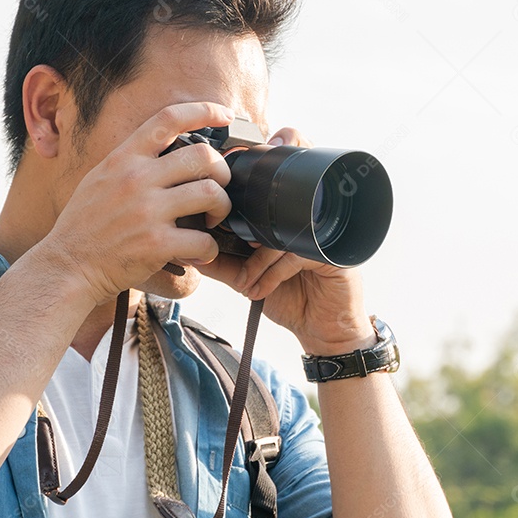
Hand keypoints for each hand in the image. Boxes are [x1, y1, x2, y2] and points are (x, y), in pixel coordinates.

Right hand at [42, 102, 235, 304]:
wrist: (66, 266)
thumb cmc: (85, 225)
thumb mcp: (100, 178)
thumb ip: (132, 161)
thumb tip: (169, 148)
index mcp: (124, 158)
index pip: (169, 118)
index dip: (204, 110)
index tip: (226, 115)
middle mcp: (136, 179)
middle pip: (203, 155)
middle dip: (222, 172)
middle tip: (218, 189)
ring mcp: (147, 211)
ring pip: (211, 193)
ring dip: (222, 207)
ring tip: (212, 220)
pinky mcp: (156, 244)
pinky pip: (204, 240)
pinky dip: (209, 248)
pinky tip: (200, 252)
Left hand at [196, 128, 377, 355]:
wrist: (321, 326)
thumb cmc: (288, 296)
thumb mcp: (248, 277)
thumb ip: (220, 262)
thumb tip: (186, 250)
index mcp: (288, 216)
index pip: (268, 191)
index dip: (247, 197)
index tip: (224, 221)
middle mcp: (307, 217)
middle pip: (274, 204)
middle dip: (249, 229)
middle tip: (234, 252)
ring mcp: (322, 233)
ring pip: (279, 233)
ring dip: (256, 262)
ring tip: (244, 282)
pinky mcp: (331, 253)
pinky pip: (294, 255)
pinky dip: (270, 275)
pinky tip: (259, 290)